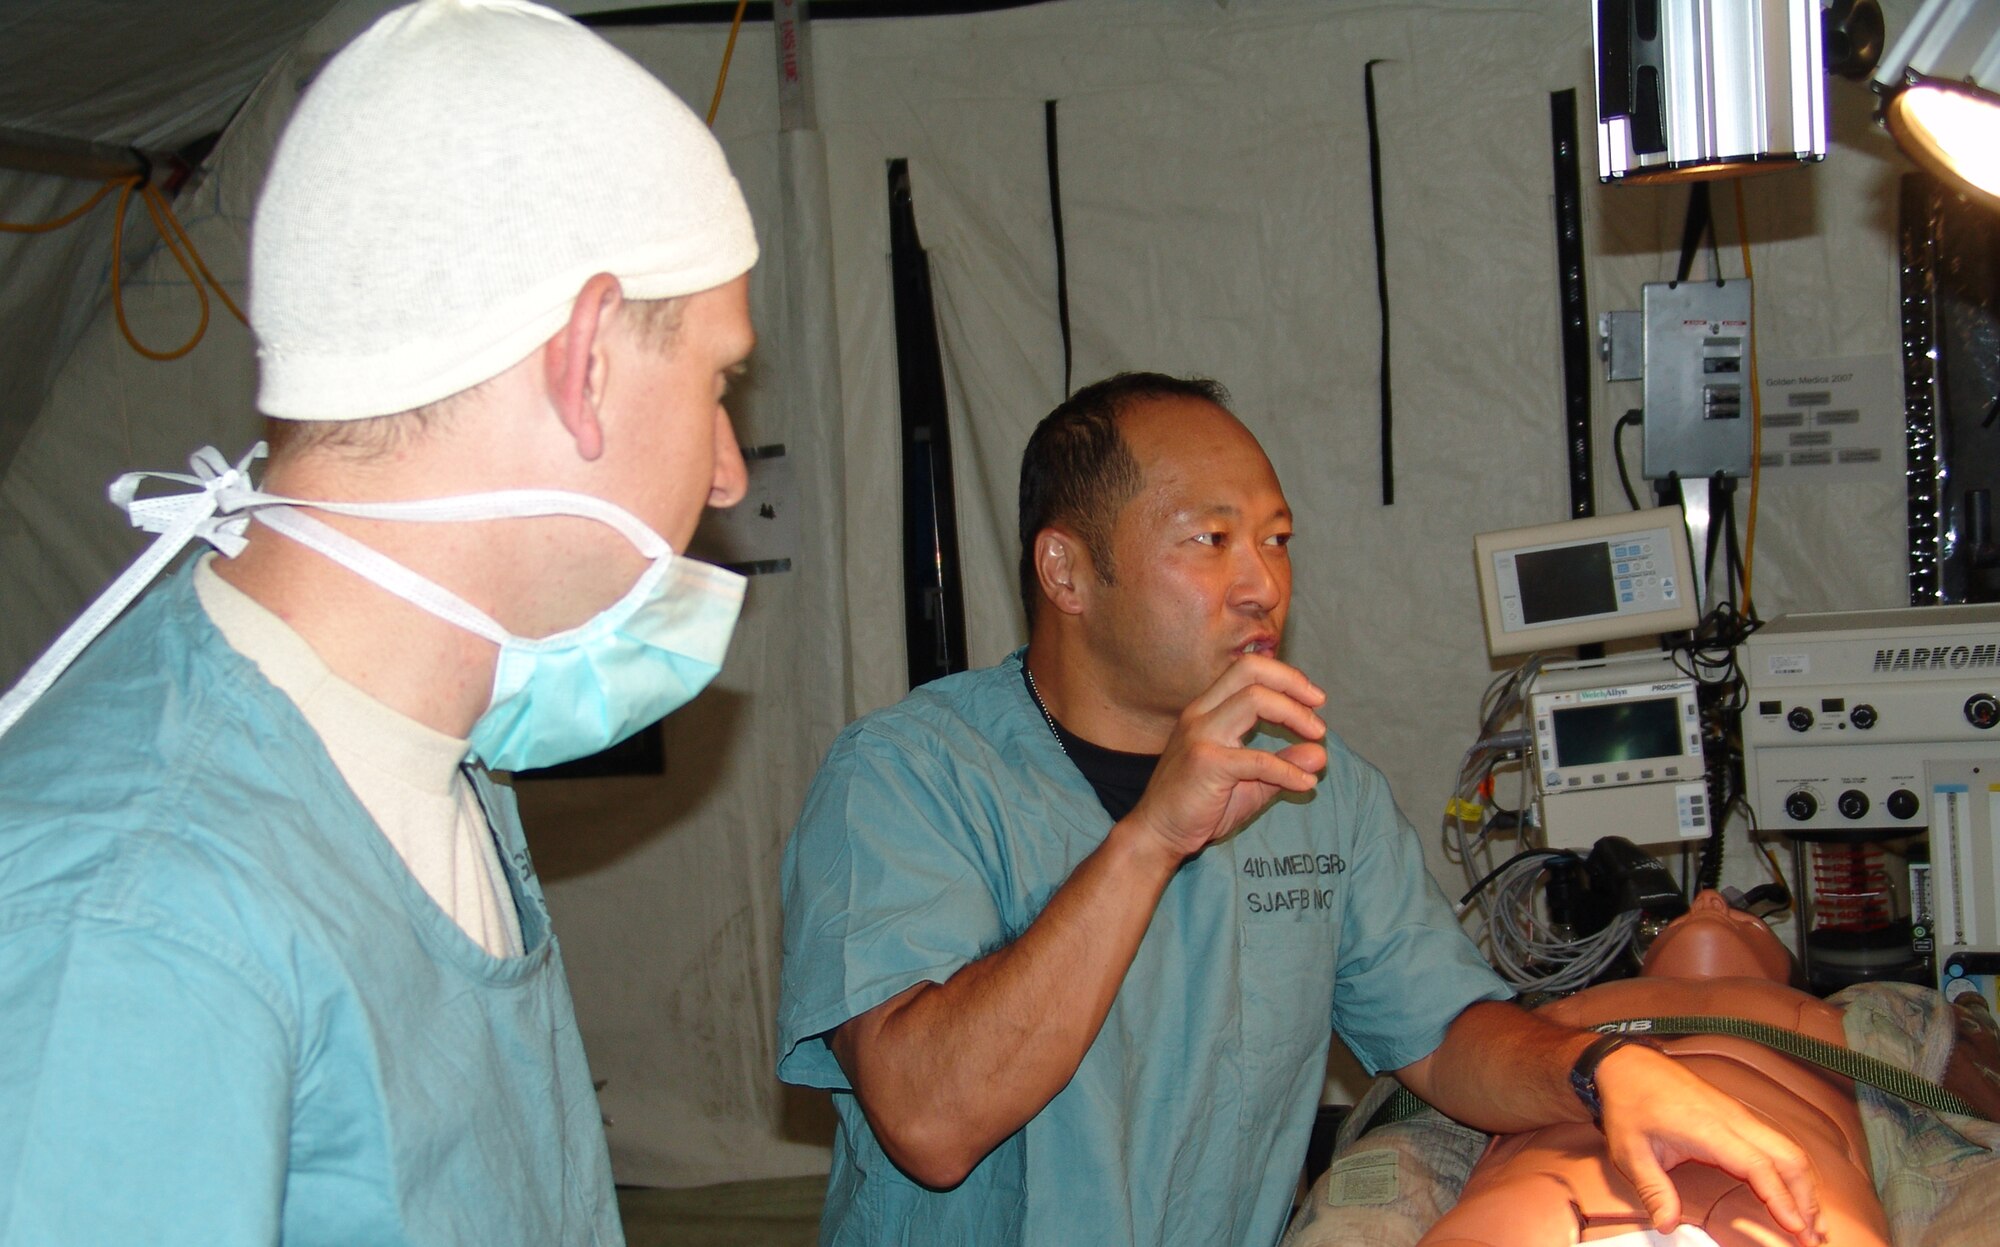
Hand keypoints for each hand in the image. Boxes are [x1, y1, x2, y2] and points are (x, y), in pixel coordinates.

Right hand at [1122, 655, 1326, 861]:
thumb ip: (1282, 765)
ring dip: (1295, 714)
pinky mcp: (1206, 763)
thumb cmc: (1199, 806)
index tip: (1313, 700)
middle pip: (1251, 670)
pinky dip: (1288, 770)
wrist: (1158, 834)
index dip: (1286, 677)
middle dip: (1292, 682)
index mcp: (1207, 709)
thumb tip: (1320, 754)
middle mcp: (1201, 713)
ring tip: (1318, 737)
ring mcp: (1200, 735)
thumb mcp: (1250, 781)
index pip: (1249, 670)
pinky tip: (1305, 784)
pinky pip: (1258, 758)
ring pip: (1255, 700)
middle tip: (1320, 706)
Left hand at [1596, 1043, 1824, 1245]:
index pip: (1758, 1166)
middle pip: (1788, 1158)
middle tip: (1813, 1239)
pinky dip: (1793, 1171)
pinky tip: (1794, 1194)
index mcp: (1709, 1129)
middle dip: (1807, 1199)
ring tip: (1813, 1225)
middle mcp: (1733, 1119)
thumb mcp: (1630, 1151)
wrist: (1628, 1065)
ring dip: (1805, 1186)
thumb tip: (1666, 1225)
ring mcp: (1739, 1115)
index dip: (1781, 1199)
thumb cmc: (1629, 1104)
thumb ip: (1653, 1190)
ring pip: (1788, 1149)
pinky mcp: (1738, 1116)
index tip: (1797, 1229)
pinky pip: (1776, 1143)